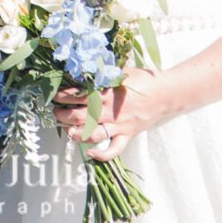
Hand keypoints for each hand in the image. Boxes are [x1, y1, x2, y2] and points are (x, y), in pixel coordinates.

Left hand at [52, 67, 175, 162]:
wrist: (166, 94)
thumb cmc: (143, 80)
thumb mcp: (120, 70)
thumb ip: (103, 72)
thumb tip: (83, 67)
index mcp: (107, 92)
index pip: (78, 95)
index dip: (63, 96)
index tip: (55, 94)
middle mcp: (110, 111)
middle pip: (80, 116)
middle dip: (63, 115)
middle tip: (56, 111)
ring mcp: (119, 125)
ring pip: (92, 134)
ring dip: (75, 133)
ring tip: (67, 128)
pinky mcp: (127, 135)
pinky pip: (114, 150)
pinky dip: (101, 155)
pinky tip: (90, 153)